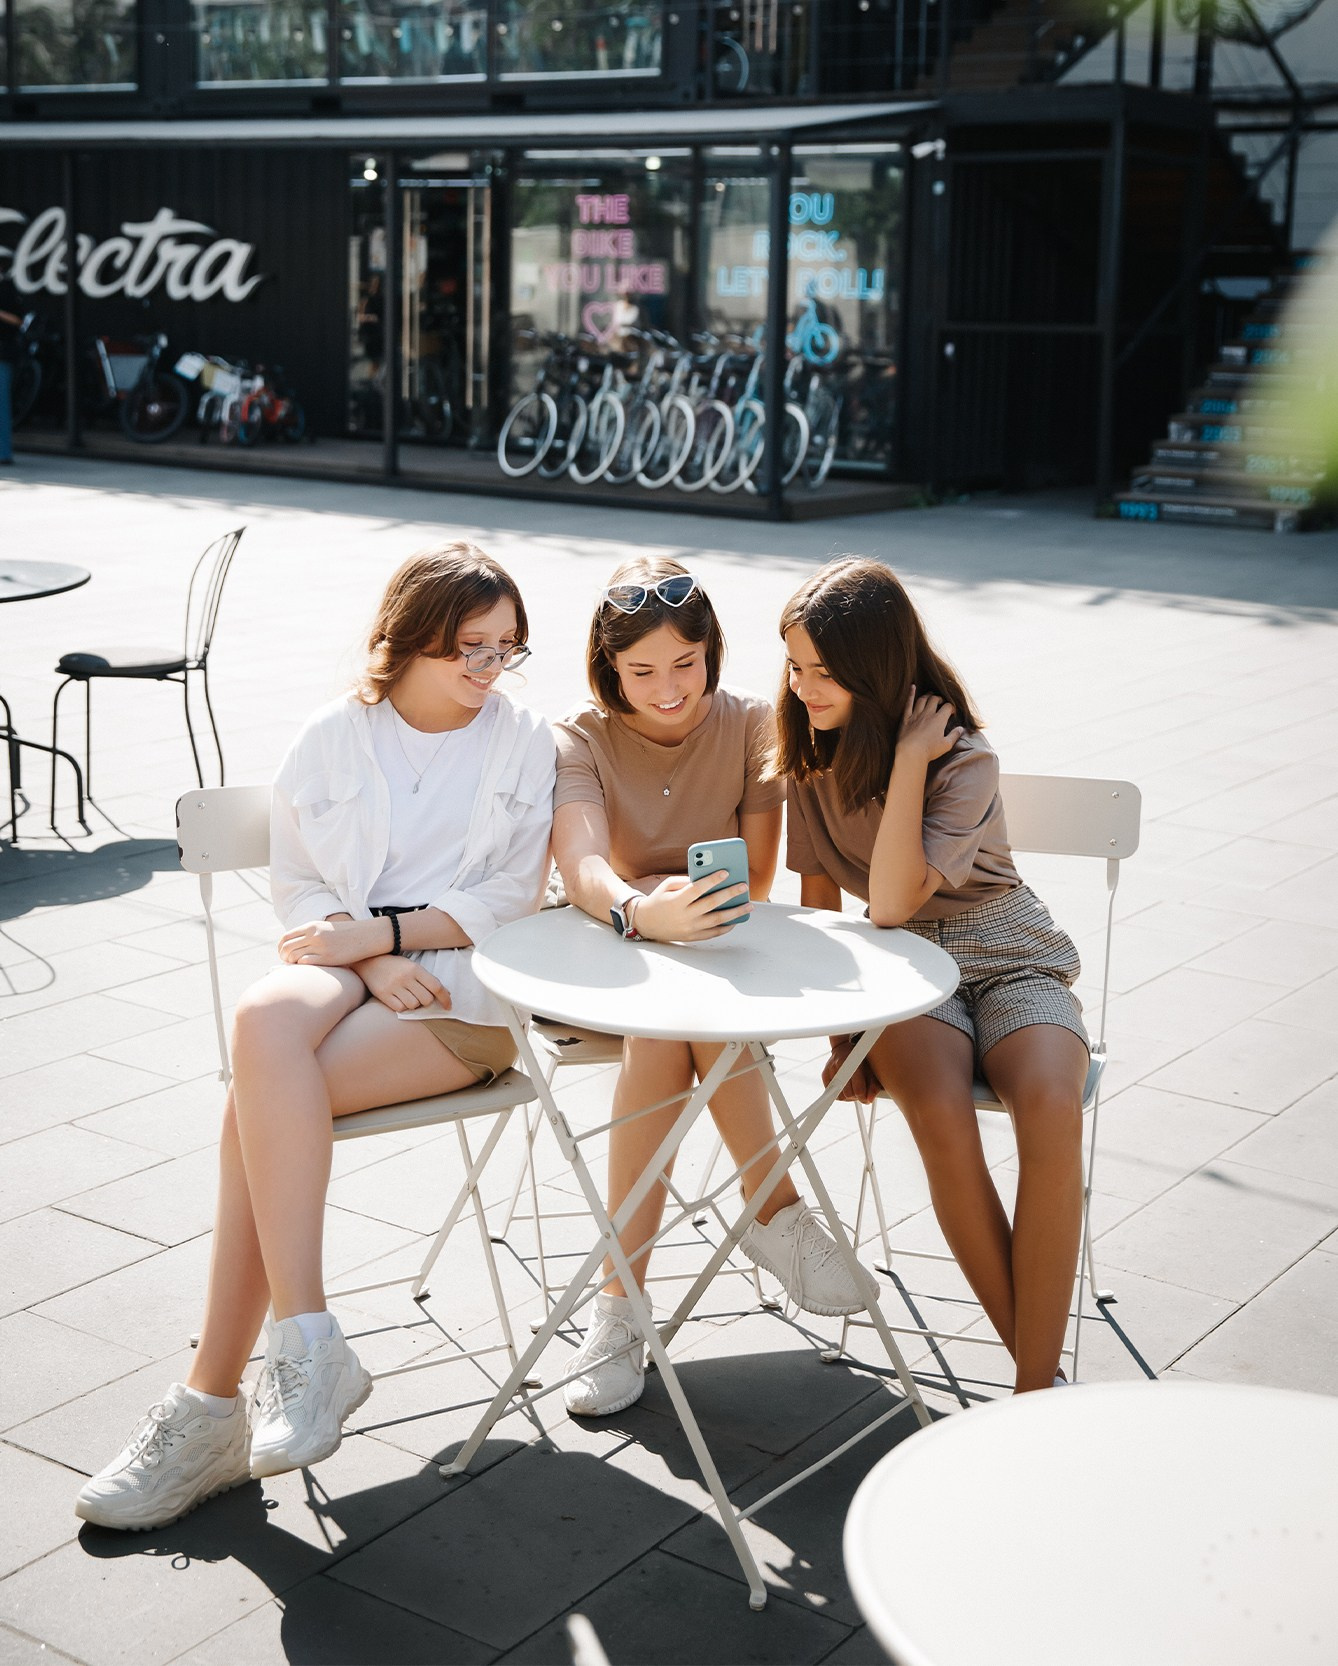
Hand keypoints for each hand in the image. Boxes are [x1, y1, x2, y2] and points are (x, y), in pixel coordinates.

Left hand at [278, 916, 388, 966]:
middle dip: (283, 957)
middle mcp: (314, 935)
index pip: (286, 937)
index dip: (281, 948)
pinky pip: (305, 963)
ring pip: (294, 956)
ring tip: (295, 966)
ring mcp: (320, 946)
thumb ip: (309, 933)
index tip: (283, 953)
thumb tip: (293, 945)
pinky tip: (306, 969)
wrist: (366, 936)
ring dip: (291, 963)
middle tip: (287, 963)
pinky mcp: (327, 958)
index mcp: (312, 926)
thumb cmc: (345, 935)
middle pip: (287, 948)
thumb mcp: (325, 928)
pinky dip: (301, 966)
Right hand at [358, 954, 451, 1012]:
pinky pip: (400, 1008)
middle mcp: (405, 977)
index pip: (436, 986)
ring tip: (407, 995)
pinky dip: (402, 1006)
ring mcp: (393, 986)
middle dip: (427, 1001)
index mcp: (415, 968)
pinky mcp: (383, 995)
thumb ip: (428, 979)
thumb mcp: (413, 966)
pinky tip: (398, 998)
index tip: (448, 1006)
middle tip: (420, 996)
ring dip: (414, 1004)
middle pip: (426, 999)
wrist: (369, 961)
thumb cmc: (395, 965)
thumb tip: (446, 994)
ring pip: (414, 1005)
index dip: (445, 998)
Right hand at [634, 872, 749, 942]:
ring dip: (735, 913)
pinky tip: (736, 920)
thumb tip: (708, 878)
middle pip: (711, 904)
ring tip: (749, 905)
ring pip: (717, 920)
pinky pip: (713, 933)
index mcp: (676, 901)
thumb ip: (686, 881)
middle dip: (730, 894)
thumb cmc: (658, 900)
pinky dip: (726, 927)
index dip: (712, 880)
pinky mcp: (692, 937)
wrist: (645, 923)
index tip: (726, 872)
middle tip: (743, 886)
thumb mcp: (667, 886)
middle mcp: (684, 916)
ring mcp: (689, 928)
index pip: (697, 889)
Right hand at [822, 1036, 878, 1103]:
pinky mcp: (824, 1073)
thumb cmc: (862, 1060)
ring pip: (839, 1095)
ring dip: (846, 1096)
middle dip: (855, 1096)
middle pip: (848, 1094)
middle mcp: (841, 1065)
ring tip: (851, 1089)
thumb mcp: (872, 1071)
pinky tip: (843, 1087)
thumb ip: (873, 1087)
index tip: (865, 1095)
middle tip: (858, 1091)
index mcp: (855, 1063)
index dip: (863, 1097)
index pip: (858, 1090)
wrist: (846, 1047)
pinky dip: (837, 1092)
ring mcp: (831, 1069)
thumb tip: (868, 1100)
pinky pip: (830, 1091)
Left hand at [897, 686, 962, 765]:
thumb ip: (954, 735)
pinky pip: (908, 703)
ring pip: (923, 699)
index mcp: (939, 720)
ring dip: (928, 695)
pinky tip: (912, 687)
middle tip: (941, 702)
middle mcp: (928, 714)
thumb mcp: (946, 745)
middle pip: (935, 700)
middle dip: (940, 699)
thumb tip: (961, 729)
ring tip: (931, 695)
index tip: (952, 712)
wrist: (911, 753)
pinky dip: (911, 694)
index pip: (948, 707)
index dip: (951, 708)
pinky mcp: (906, 718)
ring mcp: (916, 715)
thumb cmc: (929, 751)